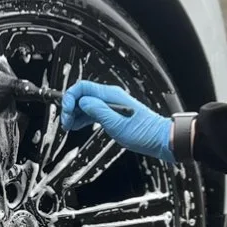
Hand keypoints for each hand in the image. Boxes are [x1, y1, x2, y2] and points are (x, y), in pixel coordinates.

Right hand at [60, 80, 175, 161]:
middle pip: (82, 95)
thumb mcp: (117, 124)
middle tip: (66, 123)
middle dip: (70, 107)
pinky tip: (77, 126)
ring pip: (86, 105)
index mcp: (111, 95)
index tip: (66, 112)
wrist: (160, 139)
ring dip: (75, 114)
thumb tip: (82, 102)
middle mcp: (110, 97)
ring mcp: (111, 105)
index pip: (82, 87)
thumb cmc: (143, 132)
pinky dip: (83, 118)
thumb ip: (97, 111)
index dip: (70, 98)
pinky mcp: (113, 113)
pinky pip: (93, 112)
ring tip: (69, 127)